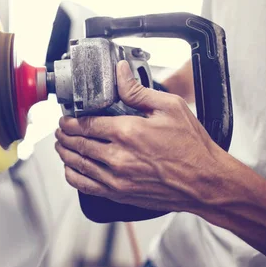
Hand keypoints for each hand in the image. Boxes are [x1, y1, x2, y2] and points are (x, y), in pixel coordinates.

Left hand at [55, 60, 224, 212]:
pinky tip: (71, 168)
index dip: (70, 120)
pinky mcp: (119, 194)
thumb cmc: (191, 146)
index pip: (85, 124)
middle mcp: (117, 156)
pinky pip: (85, 186)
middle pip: (78, 143)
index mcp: (127, 132)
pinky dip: (73, 176)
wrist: (205, 182)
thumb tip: (120, 72)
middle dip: (64, 135)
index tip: (66, 118)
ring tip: (61, 145)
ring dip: (65, 153)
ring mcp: (116, 178)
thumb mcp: (170, 107)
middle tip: (61, 129)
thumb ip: (138, 91)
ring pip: (77, 164)